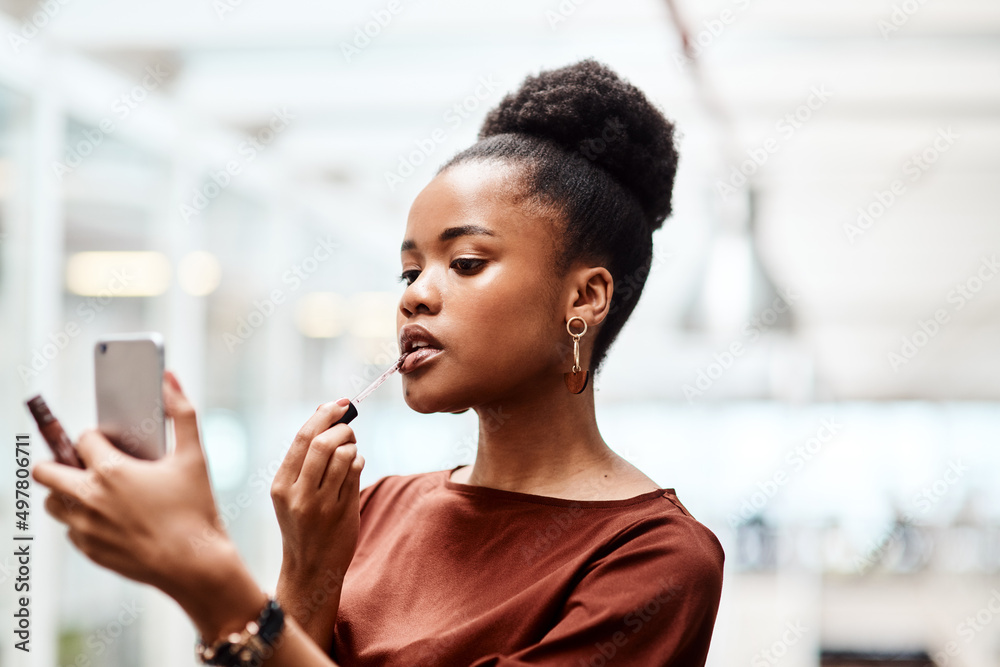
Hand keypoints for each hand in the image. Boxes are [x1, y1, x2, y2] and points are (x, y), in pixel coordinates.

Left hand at [32, 371, 265, 640]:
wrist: (195, 565)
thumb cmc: (197, 509)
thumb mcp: (195, 456)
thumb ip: (182, 412)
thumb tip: (169, 377)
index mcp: (111, 471)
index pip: (83, 439)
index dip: (97, 436)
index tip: (111, 441)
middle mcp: (89, 498)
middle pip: (46, 470)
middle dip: (60, 460)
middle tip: (84, 461)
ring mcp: (85, 527)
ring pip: (52, 501)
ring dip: (67, 490)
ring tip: (95, 488)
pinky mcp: (88, 550)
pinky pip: (70, 528)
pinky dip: (83, 518)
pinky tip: (111, 516)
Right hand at [270, 399, 364, 647]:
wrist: (310, 569)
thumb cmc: (304, 524)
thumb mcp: (293, 493)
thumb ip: (306, 457)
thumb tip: (326, 413)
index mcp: (281, 485)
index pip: (302, 439)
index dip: (323, 415)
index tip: (339, 403)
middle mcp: (298, 494)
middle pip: (323, 443)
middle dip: (342, 427)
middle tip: (349, 426)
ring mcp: (321, 505)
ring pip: (344, 455)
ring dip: (352, 445)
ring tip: (351, 450)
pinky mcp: (343, 512)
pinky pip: (356, 471)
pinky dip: (358, 461)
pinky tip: (354, 467)